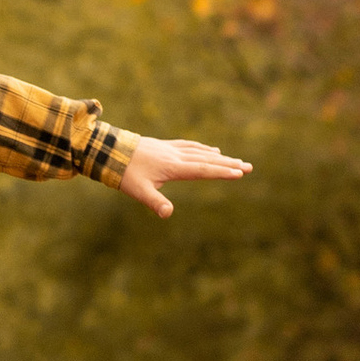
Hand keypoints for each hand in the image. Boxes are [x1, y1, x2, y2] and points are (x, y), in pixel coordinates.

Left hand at [114, 131, 253, 220]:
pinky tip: (211, 150)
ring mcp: (171, 149)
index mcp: (173, 167)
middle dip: (228, 164)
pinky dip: (204, 149)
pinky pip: (191, 146)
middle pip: (207, 159)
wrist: (110, 150)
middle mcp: (176, 155)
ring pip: (201, 152)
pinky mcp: (166, 146)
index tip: (239, 173)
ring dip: (220, 156)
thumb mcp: (139, 191)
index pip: (202, 170)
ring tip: (236, 160)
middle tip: (248, 167)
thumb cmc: (124, 174)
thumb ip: (155, 203)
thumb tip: (168, 214)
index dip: (221, 172)